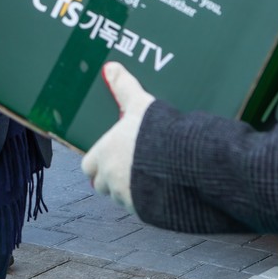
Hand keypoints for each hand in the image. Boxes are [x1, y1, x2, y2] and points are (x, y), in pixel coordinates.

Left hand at [81, 62, 154, 212]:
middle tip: (130, 166)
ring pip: (120, 198)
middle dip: (111, 179)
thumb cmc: (159, 131)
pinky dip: (147, 201)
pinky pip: (140, 209)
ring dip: (129, 190)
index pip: (88, 166)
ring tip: (148, 176)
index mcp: (103, 154)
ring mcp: (126, 197)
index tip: (111, 156)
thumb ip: (124, 87)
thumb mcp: (140, 104)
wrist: (189, 161)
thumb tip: (110, 67)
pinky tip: (161, 188)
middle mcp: (110, 178)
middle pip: (101, 185)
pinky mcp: (145, 211)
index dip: (98, 162)